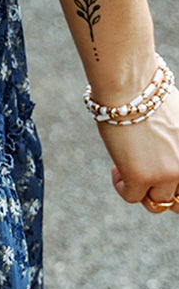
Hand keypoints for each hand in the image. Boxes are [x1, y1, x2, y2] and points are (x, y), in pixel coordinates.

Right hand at [98, 85, 178, 215]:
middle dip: (162, 192)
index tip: (158, 168)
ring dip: (141, 190)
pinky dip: (121, 185)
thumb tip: (164, 154)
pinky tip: (116, 168)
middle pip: (178, 200)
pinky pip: (131, 195)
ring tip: (127, 169)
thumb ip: (176, 144)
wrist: (132, 86)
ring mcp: (168, 174)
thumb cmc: (150, 94)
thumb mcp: (177, 123)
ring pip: (156, 202)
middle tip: (146, 176)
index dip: (174, 181)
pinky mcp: (142, 177)